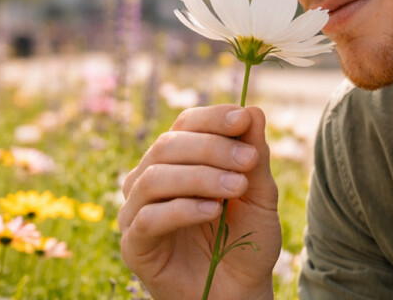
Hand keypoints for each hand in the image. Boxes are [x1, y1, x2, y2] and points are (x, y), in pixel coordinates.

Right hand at [119, 105, 280, 299]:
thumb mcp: (259, 195)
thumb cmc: (246, 241)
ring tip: (235, 187)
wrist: (240, 292)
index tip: (243, 119)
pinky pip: (148, 218)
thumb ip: (255, 156)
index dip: (213, 118)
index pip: (185, 125)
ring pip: (154, 177)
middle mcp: (150, 179)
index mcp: (178, 160)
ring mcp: (136, 211)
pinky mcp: (133, 244)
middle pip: (168, 146)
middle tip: (248, 161)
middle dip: (212, 148)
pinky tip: (211, 211)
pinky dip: (181, 209)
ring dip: (200, 177)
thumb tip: (252, 111)